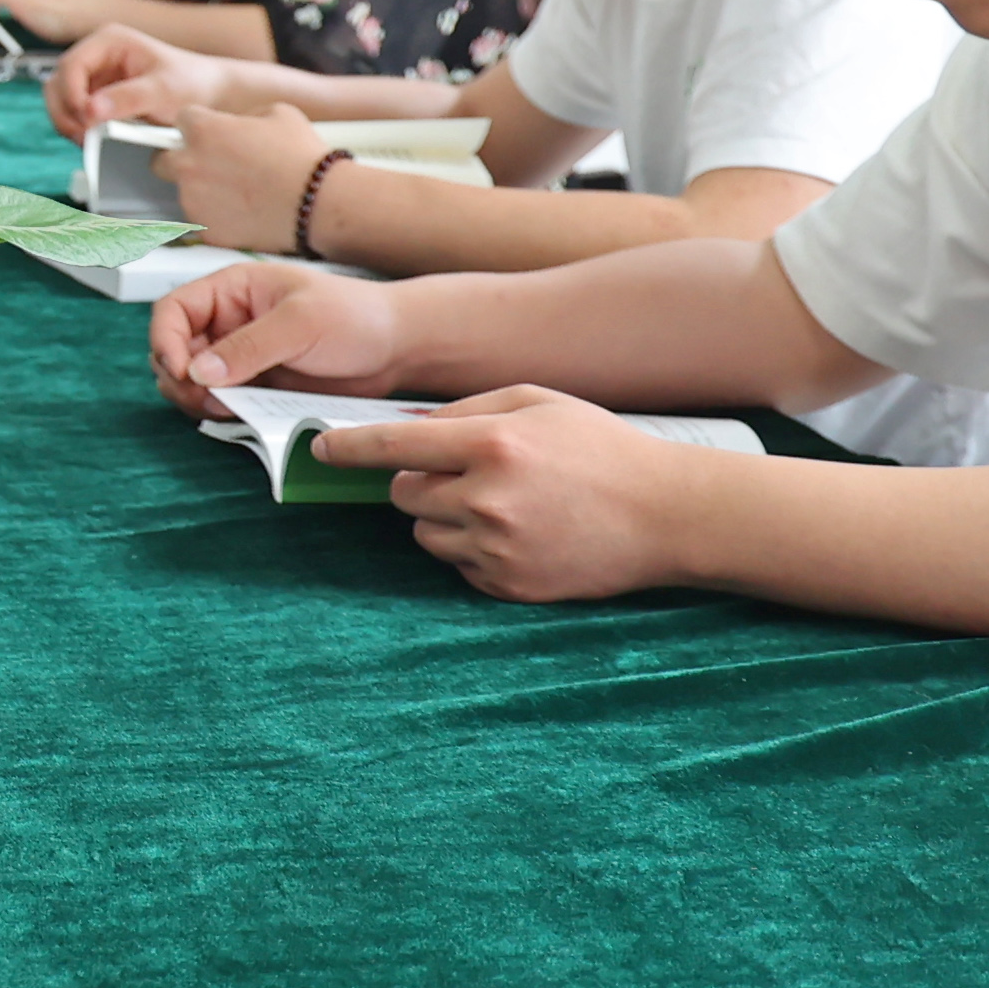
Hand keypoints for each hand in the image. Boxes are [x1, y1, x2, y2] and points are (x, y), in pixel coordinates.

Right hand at [44, 27, 196, 140]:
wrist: (209, 95)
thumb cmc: (190, 84)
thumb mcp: (163, 91)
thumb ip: (128, 98)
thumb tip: (90, 111)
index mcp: (108, 41)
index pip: (71, 65)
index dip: (71, 95)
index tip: (86, 121)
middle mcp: (96, 56)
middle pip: (58, 83)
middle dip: (66, 112)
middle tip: (85, 137)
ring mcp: (95, 78)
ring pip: (60, 100)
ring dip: (69, 122)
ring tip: (90, 141)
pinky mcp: (97, 98)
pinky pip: (74, 114)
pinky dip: (79, 128)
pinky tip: (96, 140)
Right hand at [149, 260, 407, 415]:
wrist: (396, 348)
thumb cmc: (354, 317)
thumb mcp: (300, 323)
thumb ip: (249, 347)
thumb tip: (198, 371)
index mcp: (231, 291)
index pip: (173, 311)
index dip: (166, 341)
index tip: (180, 371)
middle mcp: (228, 323)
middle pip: (175, 350)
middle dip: (179, 378)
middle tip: (204, 401)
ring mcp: (241, 357)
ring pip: (193, 382)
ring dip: (197, 399)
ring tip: (225, 410)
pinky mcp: (258, 386)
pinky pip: (224, 402)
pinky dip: (222, 413)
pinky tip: (240, 416)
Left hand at [163, 98, 341, 252]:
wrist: (319, 202)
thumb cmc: (302, 156)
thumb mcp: (278, 113)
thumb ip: (245, 115)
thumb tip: (239, 124)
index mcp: (203, 131)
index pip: (182, 120)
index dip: (200, 126)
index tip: (211, 135)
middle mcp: (189, 165)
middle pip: (163, 160)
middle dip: (182, 160)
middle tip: (211, 165)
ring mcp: (194, 201)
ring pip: (183, 192)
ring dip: (202, 190)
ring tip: (238, 193)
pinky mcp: (206, 230)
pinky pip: (202, 221)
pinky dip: (217, 218)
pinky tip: (243, 214)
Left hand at [313, 389, 710, 603]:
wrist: (667, 515)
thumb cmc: (601, 447)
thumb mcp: (536, 402)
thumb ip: (466, 411)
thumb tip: (409, 430)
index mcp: (492, 444)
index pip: (394, 446)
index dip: (350, 447)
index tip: (321, 448)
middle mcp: (487, 499)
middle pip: (405, 494)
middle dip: (419, 480)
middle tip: (462, 471)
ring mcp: (499, 548)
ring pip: (425, 534)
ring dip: (441, 517)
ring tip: (495, 502)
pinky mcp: (512, 585)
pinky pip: (458, 566)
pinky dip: (471, 549)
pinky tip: (517, 532)